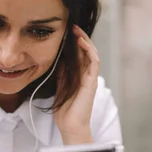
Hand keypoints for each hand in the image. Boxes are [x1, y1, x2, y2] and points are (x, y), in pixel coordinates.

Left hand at [54, 25, 98, 143]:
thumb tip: (57, 58)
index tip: (65, 31)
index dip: (73, 42)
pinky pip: (94, 62)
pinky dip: (89, 50)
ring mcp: (90, 77)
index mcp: (78, 76)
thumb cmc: (65, 111)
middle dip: (79, 37)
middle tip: (71, 25)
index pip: (78, 54)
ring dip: (85, 40)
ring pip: (91, 53)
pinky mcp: (92, 81)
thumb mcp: (59, 87)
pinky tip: (82, 42)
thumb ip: (61, 74)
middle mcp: (86, 75)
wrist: (70, 125)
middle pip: (85, 51)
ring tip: (76, 30)